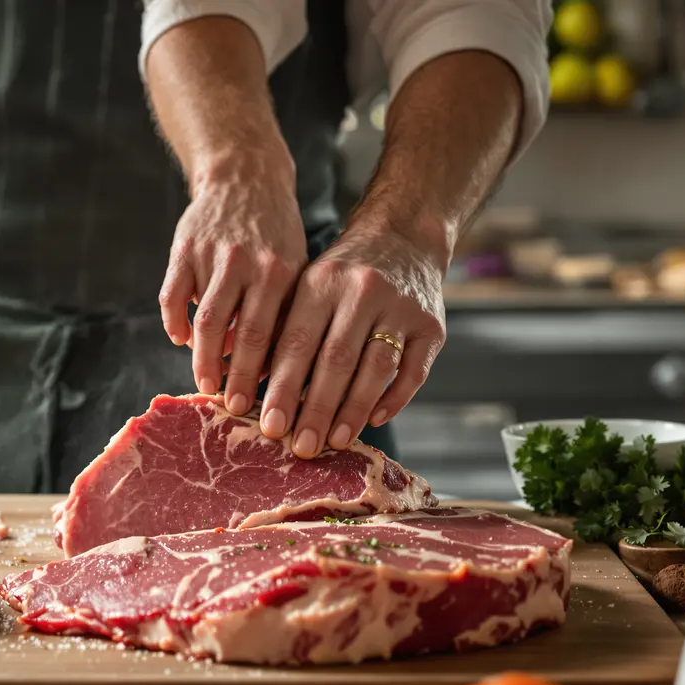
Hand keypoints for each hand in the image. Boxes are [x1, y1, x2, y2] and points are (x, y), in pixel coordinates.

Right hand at [158, 158, 307, 416]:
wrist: (244, 176)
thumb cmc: (276, 234)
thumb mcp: (294, 267)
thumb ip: (282, 314)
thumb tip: (268, 372)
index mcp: (282, 271)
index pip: (269, 334)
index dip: (260, 375)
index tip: (258, 407)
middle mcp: (248, 263)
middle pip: (236, 332)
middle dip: (232, 375)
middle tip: (229, 406)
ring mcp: (212, 255)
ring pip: (202, 319)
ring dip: (201, 357)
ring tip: (204, 383)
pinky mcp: (183, 248)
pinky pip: (172, 296)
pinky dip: (173, 322)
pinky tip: (179, 340)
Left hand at [259, 223, 447, 458]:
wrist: (403, 237)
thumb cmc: (341, 276)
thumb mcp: (307, 287)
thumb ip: (284, 332)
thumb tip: (252, 388)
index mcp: (322, 282)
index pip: (297, 342)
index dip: (282, 388)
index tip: (269, 425)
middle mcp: (363, 291)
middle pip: (336, 359)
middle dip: (316, 409)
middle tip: (301, 447)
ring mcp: (401, 308)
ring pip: (377, 367)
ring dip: (354, 410)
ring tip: (336, 442)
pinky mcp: (432, 325)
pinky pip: (414, 371)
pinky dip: (394, 399)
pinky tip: (374, 420)